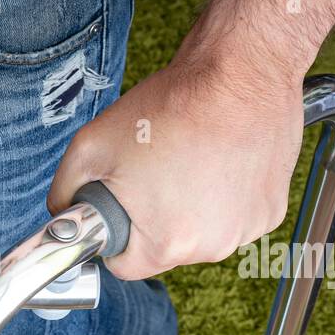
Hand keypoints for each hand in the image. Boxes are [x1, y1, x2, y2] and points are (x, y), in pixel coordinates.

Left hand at [47, 57, 305, 280]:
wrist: (242, 70)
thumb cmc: (171, 106)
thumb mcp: (90, 147)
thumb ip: (65, 191)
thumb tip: (63, 212)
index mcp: (165, 244)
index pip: (124, 265)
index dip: (113, 235)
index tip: (119, 208)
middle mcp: (211, 247)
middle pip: (164, 250)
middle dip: (152, 219)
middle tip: (153, 172)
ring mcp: (247, 230)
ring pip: (201, 233)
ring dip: (191, 207)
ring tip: (188, 160)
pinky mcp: (271, 210)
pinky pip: (234, 216)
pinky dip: (225, 196)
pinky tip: (219, 160)